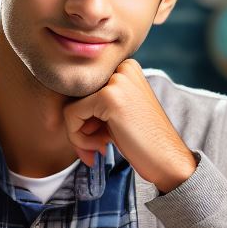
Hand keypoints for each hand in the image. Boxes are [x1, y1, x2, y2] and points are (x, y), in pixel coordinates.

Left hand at [63, 59, 197, 193]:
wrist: (168, 160)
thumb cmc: (143, 141)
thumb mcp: (119, 113)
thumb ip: (94, 103)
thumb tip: (58, 107)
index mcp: (126, 67)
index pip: (86, 89)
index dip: (86, 117)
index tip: (98, 138)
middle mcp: (122, 67)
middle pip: (76, 96)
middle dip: (81, 127)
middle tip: (97, 146)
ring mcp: (116, 80)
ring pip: (71, 106)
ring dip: (79, 134)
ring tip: (101, 147)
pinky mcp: (108, 96)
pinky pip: (72, 115)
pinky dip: (79, 137)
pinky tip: (101, 147)